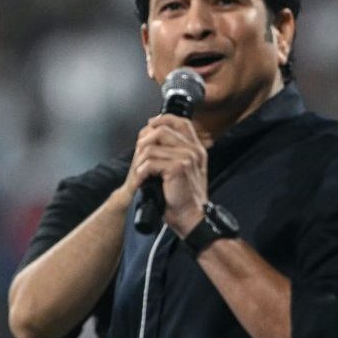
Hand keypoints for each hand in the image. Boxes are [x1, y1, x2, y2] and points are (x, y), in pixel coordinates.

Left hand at [131, 115, 208, 234]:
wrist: (191, 218)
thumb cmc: (184, 198)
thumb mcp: (184, 170)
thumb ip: (175, 153)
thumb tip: (152, 136)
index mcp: (197, 149)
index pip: (180, 122)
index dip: (162, 120)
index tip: (150, 126)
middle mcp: (194, 150)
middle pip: (162, 130)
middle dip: (145, 141)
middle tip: (140, 155)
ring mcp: (187, 158)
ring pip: (152, 147)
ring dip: (141, 160)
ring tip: (142, 172)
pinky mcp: (178, 168)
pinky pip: (150, 162)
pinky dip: (142, 172)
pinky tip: (144, 180)